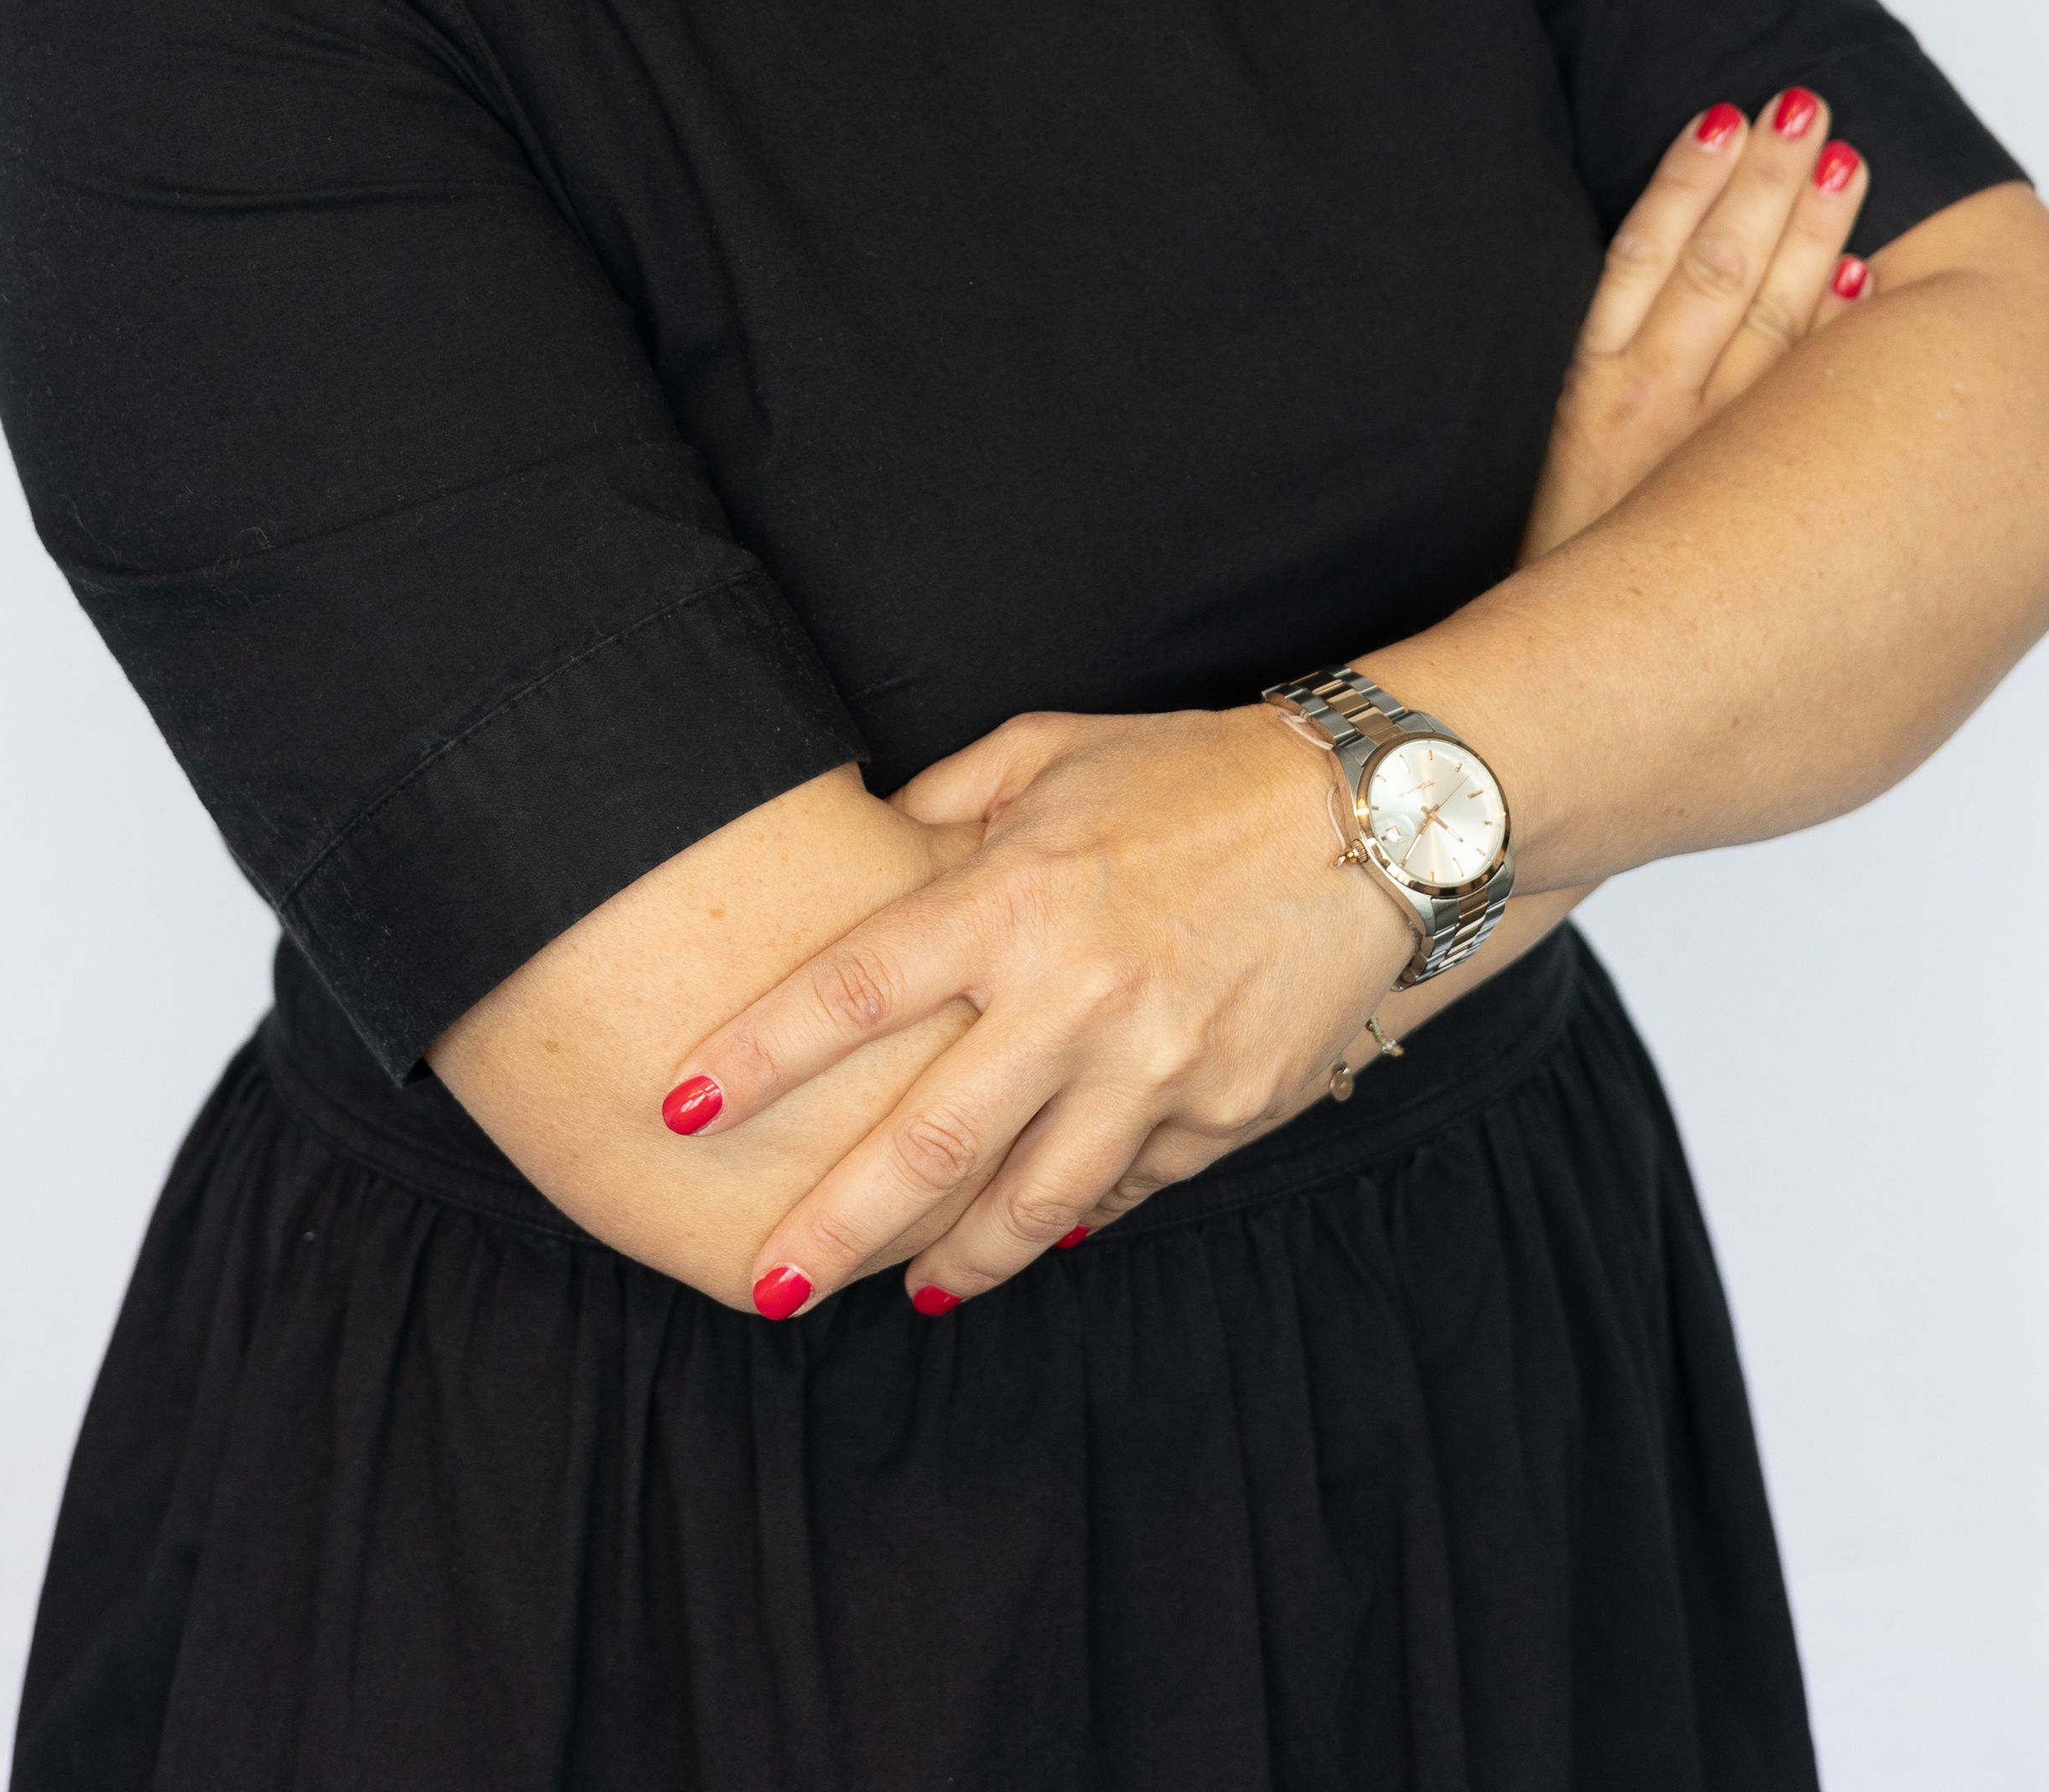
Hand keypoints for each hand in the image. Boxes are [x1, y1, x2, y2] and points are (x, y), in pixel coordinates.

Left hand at [660, 698, 1415, 1318]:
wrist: (1370, 819)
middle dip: (830, 1228)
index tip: (678, 1109)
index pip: (852, 990)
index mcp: (1014, 896)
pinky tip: (1030, 1238)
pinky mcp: (1222, 1116)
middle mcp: (1076, 994)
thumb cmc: (1191, 774)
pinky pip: (1122, 1192)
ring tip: (906, 1294)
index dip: (756, 1056)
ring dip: (955, 1263)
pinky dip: (1069, 1221)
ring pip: (1027, 1206)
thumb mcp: (1050, 753)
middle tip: (765, 1283)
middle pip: (923, 1143)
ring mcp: (1155, 1069)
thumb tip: (855, 848)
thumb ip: (941, 806)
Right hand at [1520, 86, 1869, 564]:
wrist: (1552, 717)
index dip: (1691, 181)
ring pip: (1763, 320)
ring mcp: (1702, 463)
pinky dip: (1827, 337)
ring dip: (1804, 231)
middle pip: (1717, 269)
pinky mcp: (1739, 513)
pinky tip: (1863, 282)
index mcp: (1593, 400)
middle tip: (1806, 105)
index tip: (1729, 115)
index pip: (1648, 255)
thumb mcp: (1570, 487)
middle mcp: (1650, 418)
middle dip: (1764, 182)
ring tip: (1839, 154)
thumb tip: (1674, 334)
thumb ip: (1618, 413)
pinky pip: (1791, 406)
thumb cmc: (1564, 602)